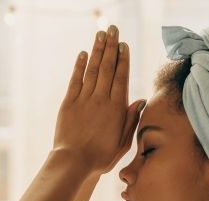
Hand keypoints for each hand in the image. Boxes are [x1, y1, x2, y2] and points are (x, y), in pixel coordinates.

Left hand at [52, 25, 146, 174]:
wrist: (74, 163)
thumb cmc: (101, 157)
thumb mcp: (123, 142)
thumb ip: (131, 120)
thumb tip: (140, 100)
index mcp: (116, 108)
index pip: (121, 77)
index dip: (123, 59)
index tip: (124, 44)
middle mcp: (101, 100)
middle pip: (107, 68)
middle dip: (110, 47)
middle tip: (112, 29)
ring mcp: (84, 100)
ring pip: (92, 70)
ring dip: (97, 51)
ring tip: (100, 34)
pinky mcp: (69, 104)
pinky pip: (75, 80)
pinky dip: (80, 66)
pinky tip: (83, 54)